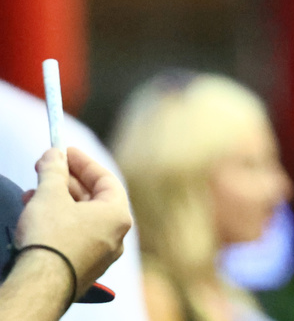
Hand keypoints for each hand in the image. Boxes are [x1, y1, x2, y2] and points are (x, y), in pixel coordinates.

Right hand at [14, 147, 132, 298]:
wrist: (39, 285)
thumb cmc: (51, 238)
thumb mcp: (50, 195)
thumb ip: (54, 170)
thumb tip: (54, 154)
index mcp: (118, 215)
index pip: (105, 179)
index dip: (83, 162)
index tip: (65, 152)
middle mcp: (116, 235)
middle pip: (93, 199)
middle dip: (66, 182)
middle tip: (46, 170)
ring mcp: (101, 255)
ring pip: (81, 219)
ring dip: (58, 202)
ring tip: (32, 193)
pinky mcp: (83, 269)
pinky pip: (74, 237)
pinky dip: (58, 223)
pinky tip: (36, 216)